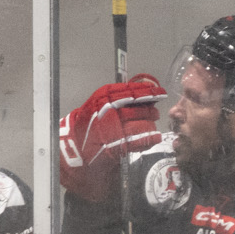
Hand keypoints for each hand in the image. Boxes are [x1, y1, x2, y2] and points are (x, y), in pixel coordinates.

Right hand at [57, 74, 164, 204]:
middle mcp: (109, 110)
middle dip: (151, 112)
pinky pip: (140, 141)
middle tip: (154, 113)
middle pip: (140, 109)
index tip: (160, 92)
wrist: (74, 145)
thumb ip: (122, 95)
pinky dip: (150, 139)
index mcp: (104, 96)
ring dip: (151, 126)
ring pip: (143, 125)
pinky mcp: (116, 145)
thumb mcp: (102, 102)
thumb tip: (147, 88)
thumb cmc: (91, 122)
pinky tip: (154, 138)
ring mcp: (112, 128)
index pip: (132, 90)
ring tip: (152, 127)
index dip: (149, 91)